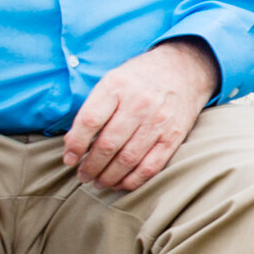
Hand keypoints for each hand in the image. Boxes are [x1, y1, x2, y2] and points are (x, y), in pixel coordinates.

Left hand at [62, 39, 218, 191]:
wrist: (183, 70)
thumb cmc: (139, 79)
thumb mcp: (113, 81)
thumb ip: (94, 109)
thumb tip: (73, 144)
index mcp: (117, 86)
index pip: (90, 121)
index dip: (75, 144)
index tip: (69, 159)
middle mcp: (139, 103)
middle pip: (108, 144)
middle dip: (90, 166)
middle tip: (83, 176)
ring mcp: (159, 120)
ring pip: (128, 159)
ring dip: (108, 177)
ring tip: (98, 182)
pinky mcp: (174, 136)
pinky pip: (151, 166)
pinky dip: (133, 180)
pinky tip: (121, 184)